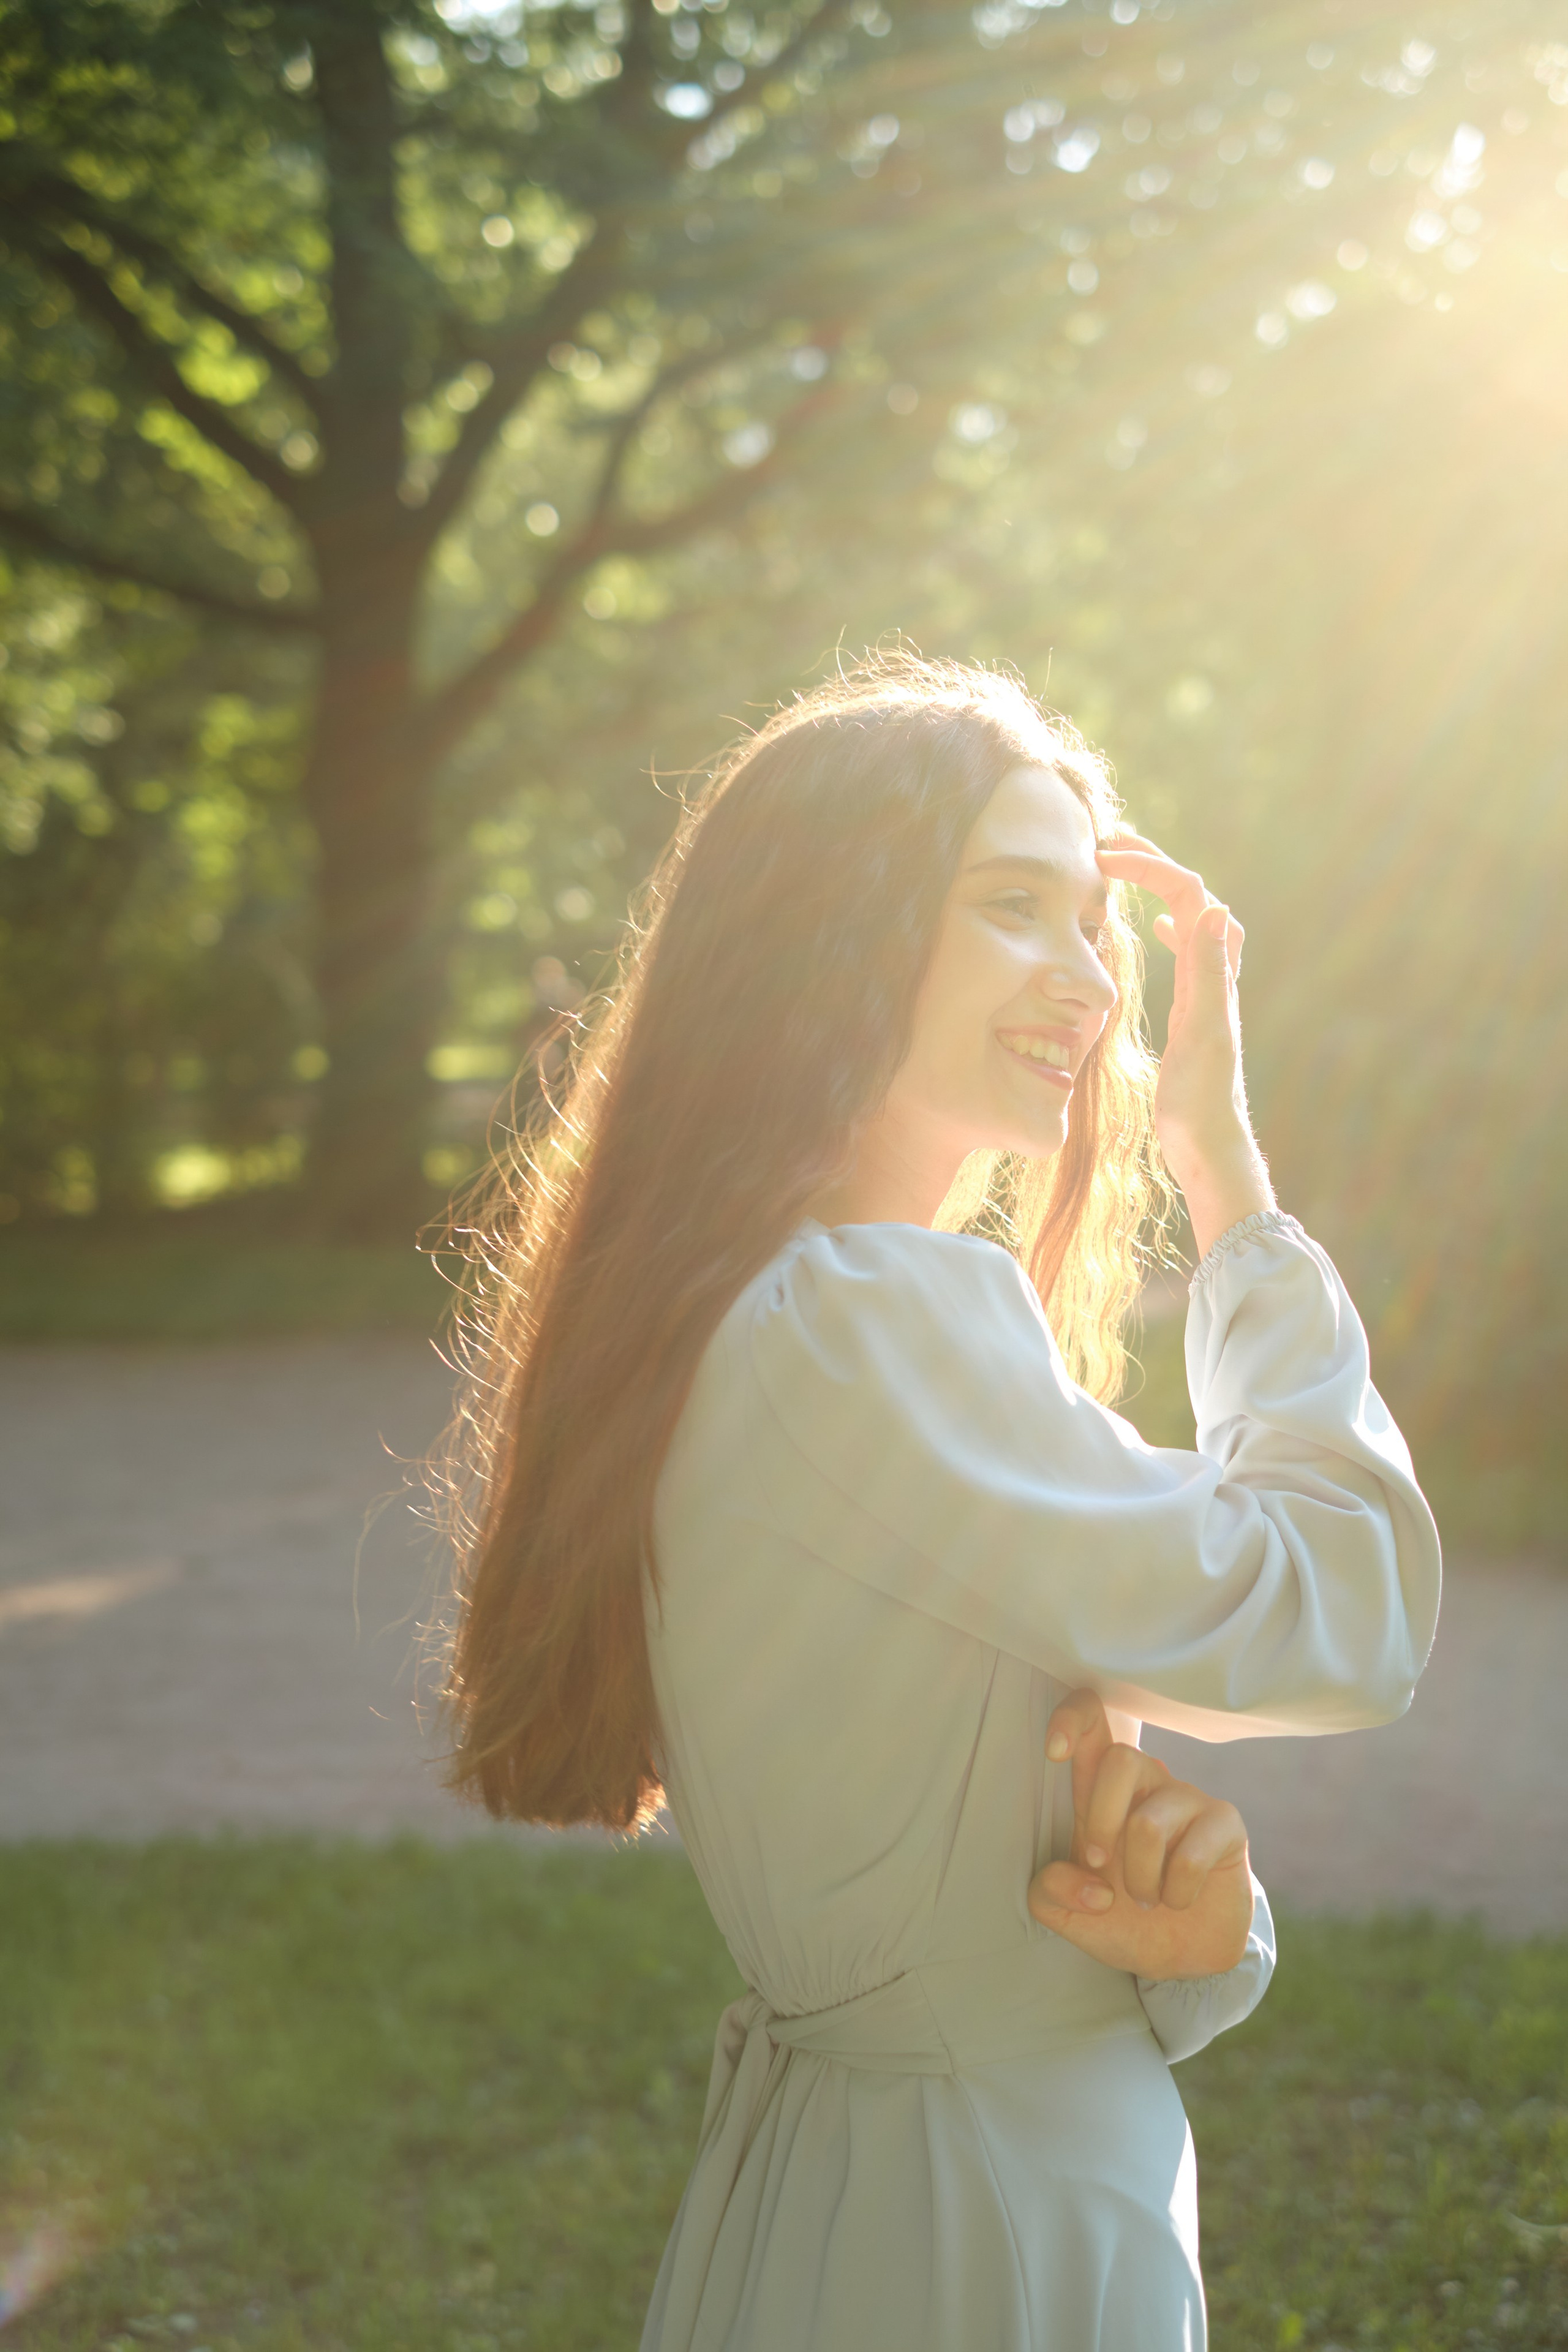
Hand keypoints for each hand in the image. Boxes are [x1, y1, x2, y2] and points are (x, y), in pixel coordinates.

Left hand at [1027, 1689, 1253, 1980]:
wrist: (1180, 1957)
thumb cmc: (1121, 1918)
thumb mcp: (1067, 1912)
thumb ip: (1051, 1892)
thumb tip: (1093, 1883)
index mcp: (1102, 1789)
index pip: (1092, 1721)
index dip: (1072, 1719)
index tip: (1053, 1751)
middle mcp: (1147, 1782)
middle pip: (1121, 1758)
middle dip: (1101, 1821)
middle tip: (1100, 1864)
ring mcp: (1188, 1798)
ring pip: (1148, 1823)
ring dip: (1140, 1879)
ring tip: (1146, 1900)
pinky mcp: (1224, 1823)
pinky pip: (1191, 1856)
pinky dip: (1175, 1894)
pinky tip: (1178, 1900)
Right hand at [1095, 833, 1273, 1255]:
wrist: (1208, 1144)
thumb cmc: (1201, 1100)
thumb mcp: (1203, 1035)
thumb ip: (1210, 974)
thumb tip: (1215, 909)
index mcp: (1212, 974)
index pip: (1189, 894)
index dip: (1152, 866)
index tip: (1108, 857)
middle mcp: (1213, 975)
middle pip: (1192, 896)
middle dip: (1155, 863)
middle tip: (1112, 843)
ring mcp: (1204, 991)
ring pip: (1190, 919)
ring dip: (1162, 887)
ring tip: (1127, 868)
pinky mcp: (1193, 1010)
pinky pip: (1187, 951)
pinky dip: (1172, 925)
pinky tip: (1156, 926)